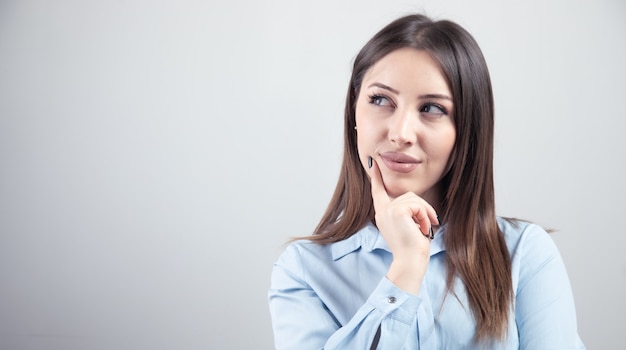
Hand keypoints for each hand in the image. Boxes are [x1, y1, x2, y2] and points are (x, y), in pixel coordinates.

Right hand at [368, 156, 438, 293]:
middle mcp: (382, 211)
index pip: (378, 191)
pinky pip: (417, 205)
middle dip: (422, 208)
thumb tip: (416, 202)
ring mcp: (388, 211)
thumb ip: (406, 212)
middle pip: (408, 196)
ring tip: (425, 229)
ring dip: (425, 213)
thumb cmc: (412, 248)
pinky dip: (425, 216)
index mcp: (382, 214)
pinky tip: (423, 228)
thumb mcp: (407, 226)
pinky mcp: (397, 211)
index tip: (372, 163)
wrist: (409, 261)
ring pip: (414, 199)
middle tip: (430, 224)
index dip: (376, 177)